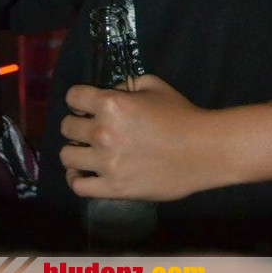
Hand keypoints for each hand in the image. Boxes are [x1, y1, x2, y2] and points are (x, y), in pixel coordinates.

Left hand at [60, 74, 218, 201]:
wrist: (204, 150)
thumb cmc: (180, 114)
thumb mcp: (152, 85)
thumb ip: (125, 85)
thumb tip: (109, 93)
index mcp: (110, 103)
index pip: (73, 97)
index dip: (78, 99)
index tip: (84, 104)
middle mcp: (103, 131)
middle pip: (67, 126)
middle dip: (76, 123)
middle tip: (88, 128)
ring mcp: (107, 162)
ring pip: (67, 156)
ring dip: (74, 150)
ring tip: (84, 151)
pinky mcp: (115, 188)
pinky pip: (78, 186)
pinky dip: (76, 178)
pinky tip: (83, 173)